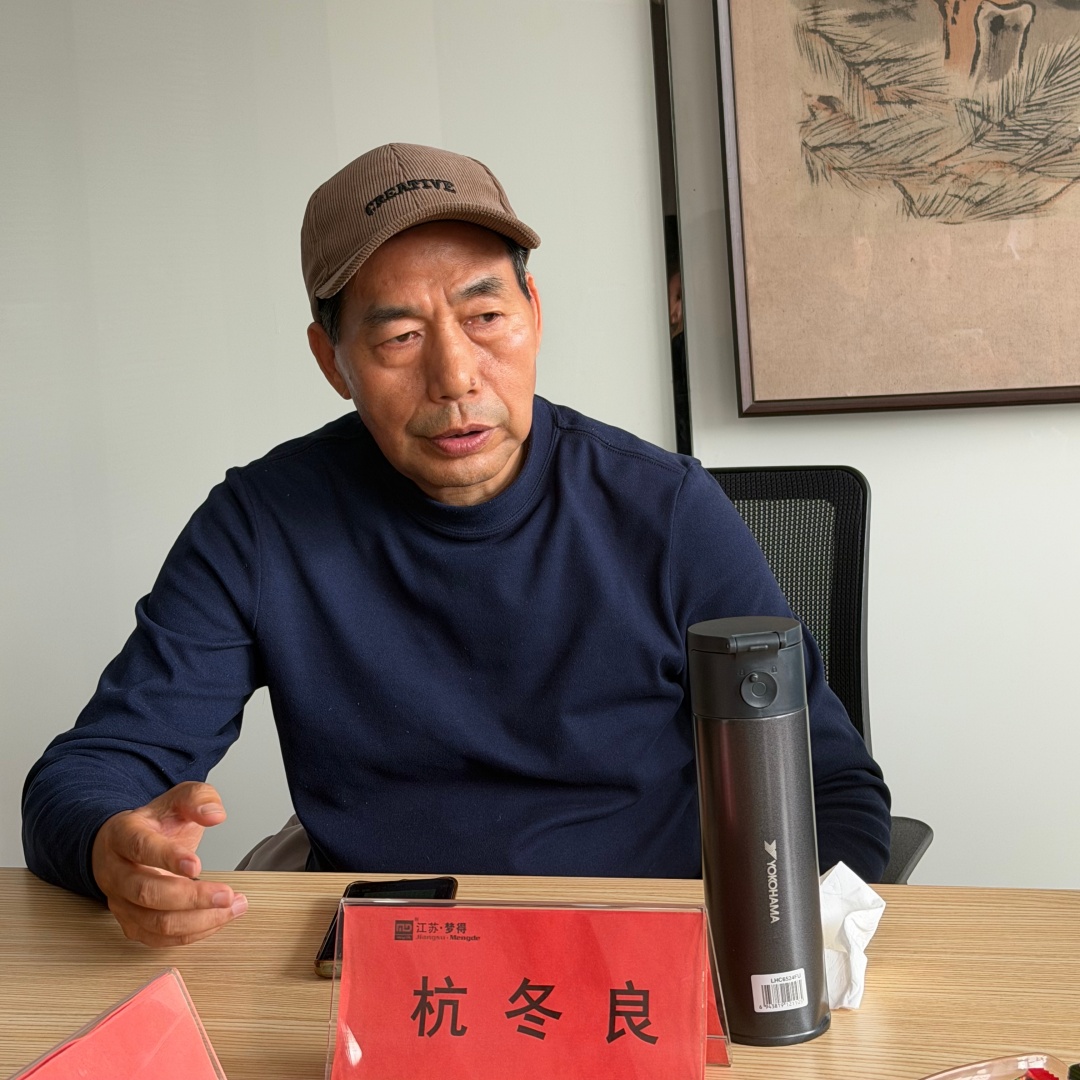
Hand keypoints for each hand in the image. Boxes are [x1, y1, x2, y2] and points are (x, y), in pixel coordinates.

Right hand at [91, 781, 247, 946]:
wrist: (127, 845)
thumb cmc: (155, 824)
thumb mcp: (178, 799)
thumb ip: (199, 799)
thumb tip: (216, 814)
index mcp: (123, 835)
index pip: (141, 847)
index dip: (167, 858)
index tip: (197, 865)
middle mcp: (116, 871)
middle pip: (147, 892)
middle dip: (192, 898)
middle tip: (227, 895)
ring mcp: (120, 901)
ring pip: (154, 922)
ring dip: (197, 920)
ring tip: (232, 908)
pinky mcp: (130, 923)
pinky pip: (158, 938)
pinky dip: (191, 933)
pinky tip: (217, 919)